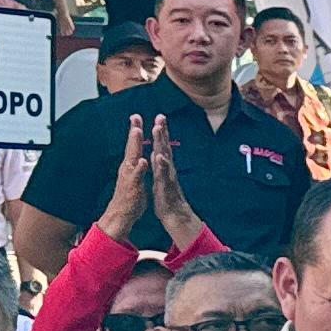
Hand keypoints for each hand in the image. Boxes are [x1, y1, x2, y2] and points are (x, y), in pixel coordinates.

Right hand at [97, 118, 153, 239]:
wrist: (122, 215)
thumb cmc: (131, 196)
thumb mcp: (135, 177)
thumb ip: (136, 165)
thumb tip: (138, 155)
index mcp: (132, 165)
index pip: (134, 145)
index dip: (136, 131)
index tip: (136, 116)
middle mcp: (128, 168)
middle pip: (131, 146)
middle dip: (134, 131)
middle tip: (135, 117)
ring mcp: (130, 176)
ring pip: (132, 157)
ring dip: (134, 144)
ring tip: (137, 131)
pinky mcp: (133, 187)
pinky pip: (136, 176)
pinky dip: (139, 168)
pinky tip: (143, 160)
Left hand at [145, 120, 198, 243]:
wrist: (174, 214)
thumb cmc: (166, 195)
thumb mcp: (161, 176)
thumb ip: (160, 163)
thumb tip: (158, 151)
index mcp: (163, 165)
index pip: (161, 145)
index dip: (160, 131)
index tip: (158, 117)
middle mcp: (167, 167)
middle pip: (164, 146)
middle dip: (162, 131)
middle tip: (161, 116)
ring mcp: (167, 175)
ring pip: (164, 155)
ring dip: (160, 142)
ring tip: (157, 129)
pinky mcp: (166, 185)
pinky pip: (163, 173)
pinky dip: (161, 164)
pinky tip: (158, 156)